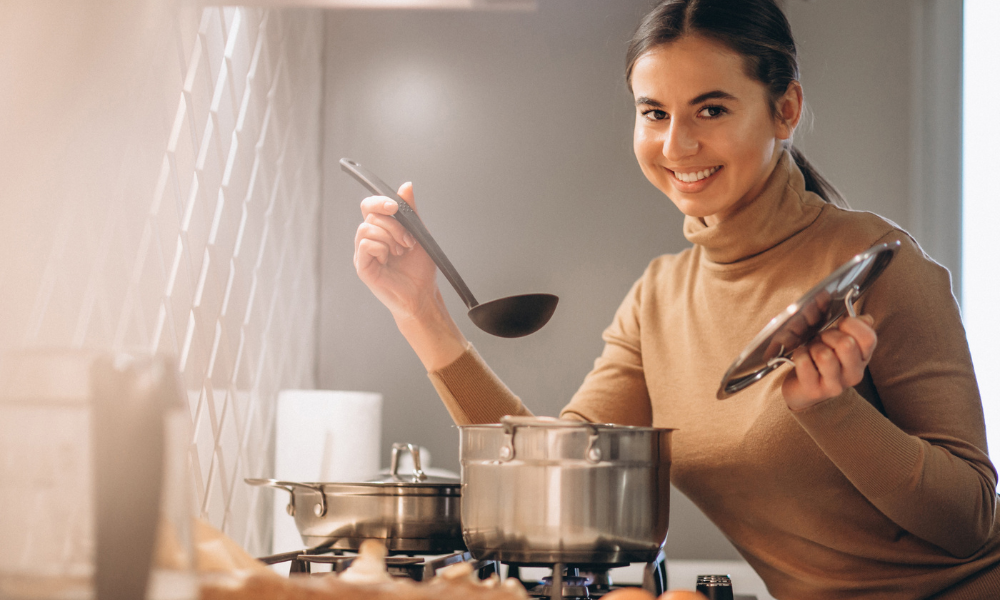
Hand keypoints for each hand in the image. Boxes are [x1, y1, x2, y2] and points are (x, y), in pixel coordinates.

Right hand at [354, 182, 438, 321]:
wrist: (422, 293)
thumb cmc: (420, 268)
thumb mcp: (419, 233)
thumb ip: (410, 210)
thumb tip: (406, 186)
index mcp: (380, 230)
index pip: (370, 206)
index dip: (380, 201)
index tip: (395, 206)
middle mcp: (369, 239)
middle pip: (371, 215)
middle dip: (394, 226)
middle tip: (408, 242)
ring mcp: (363, 253)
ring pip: (367, 228)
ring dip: (389, 238)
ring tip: (400, 252)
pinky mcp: (362, 266)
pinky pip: (365, 244)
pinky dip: (381, 247)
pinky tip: (389, 259)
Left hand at [781, 314, 876, 410]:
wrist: (803, 390)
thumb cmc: (821, 360)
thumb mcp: (841, 342)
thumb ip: (855, 329)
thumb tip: (866, 319)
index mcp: (863, 359)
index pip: (868, 338)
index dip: (852, 324)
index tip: (840, 326)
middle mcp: (853, 374)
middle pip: (847, 343)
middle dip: (828, 335)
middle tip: (822, 341)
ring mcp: (835, 385)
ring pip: (824, 354)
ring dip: (813, 347)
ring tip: (812, 352)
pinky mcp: (814, 390)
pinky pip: (804, 362)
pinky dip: (800, 354)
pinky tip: (802, 358)